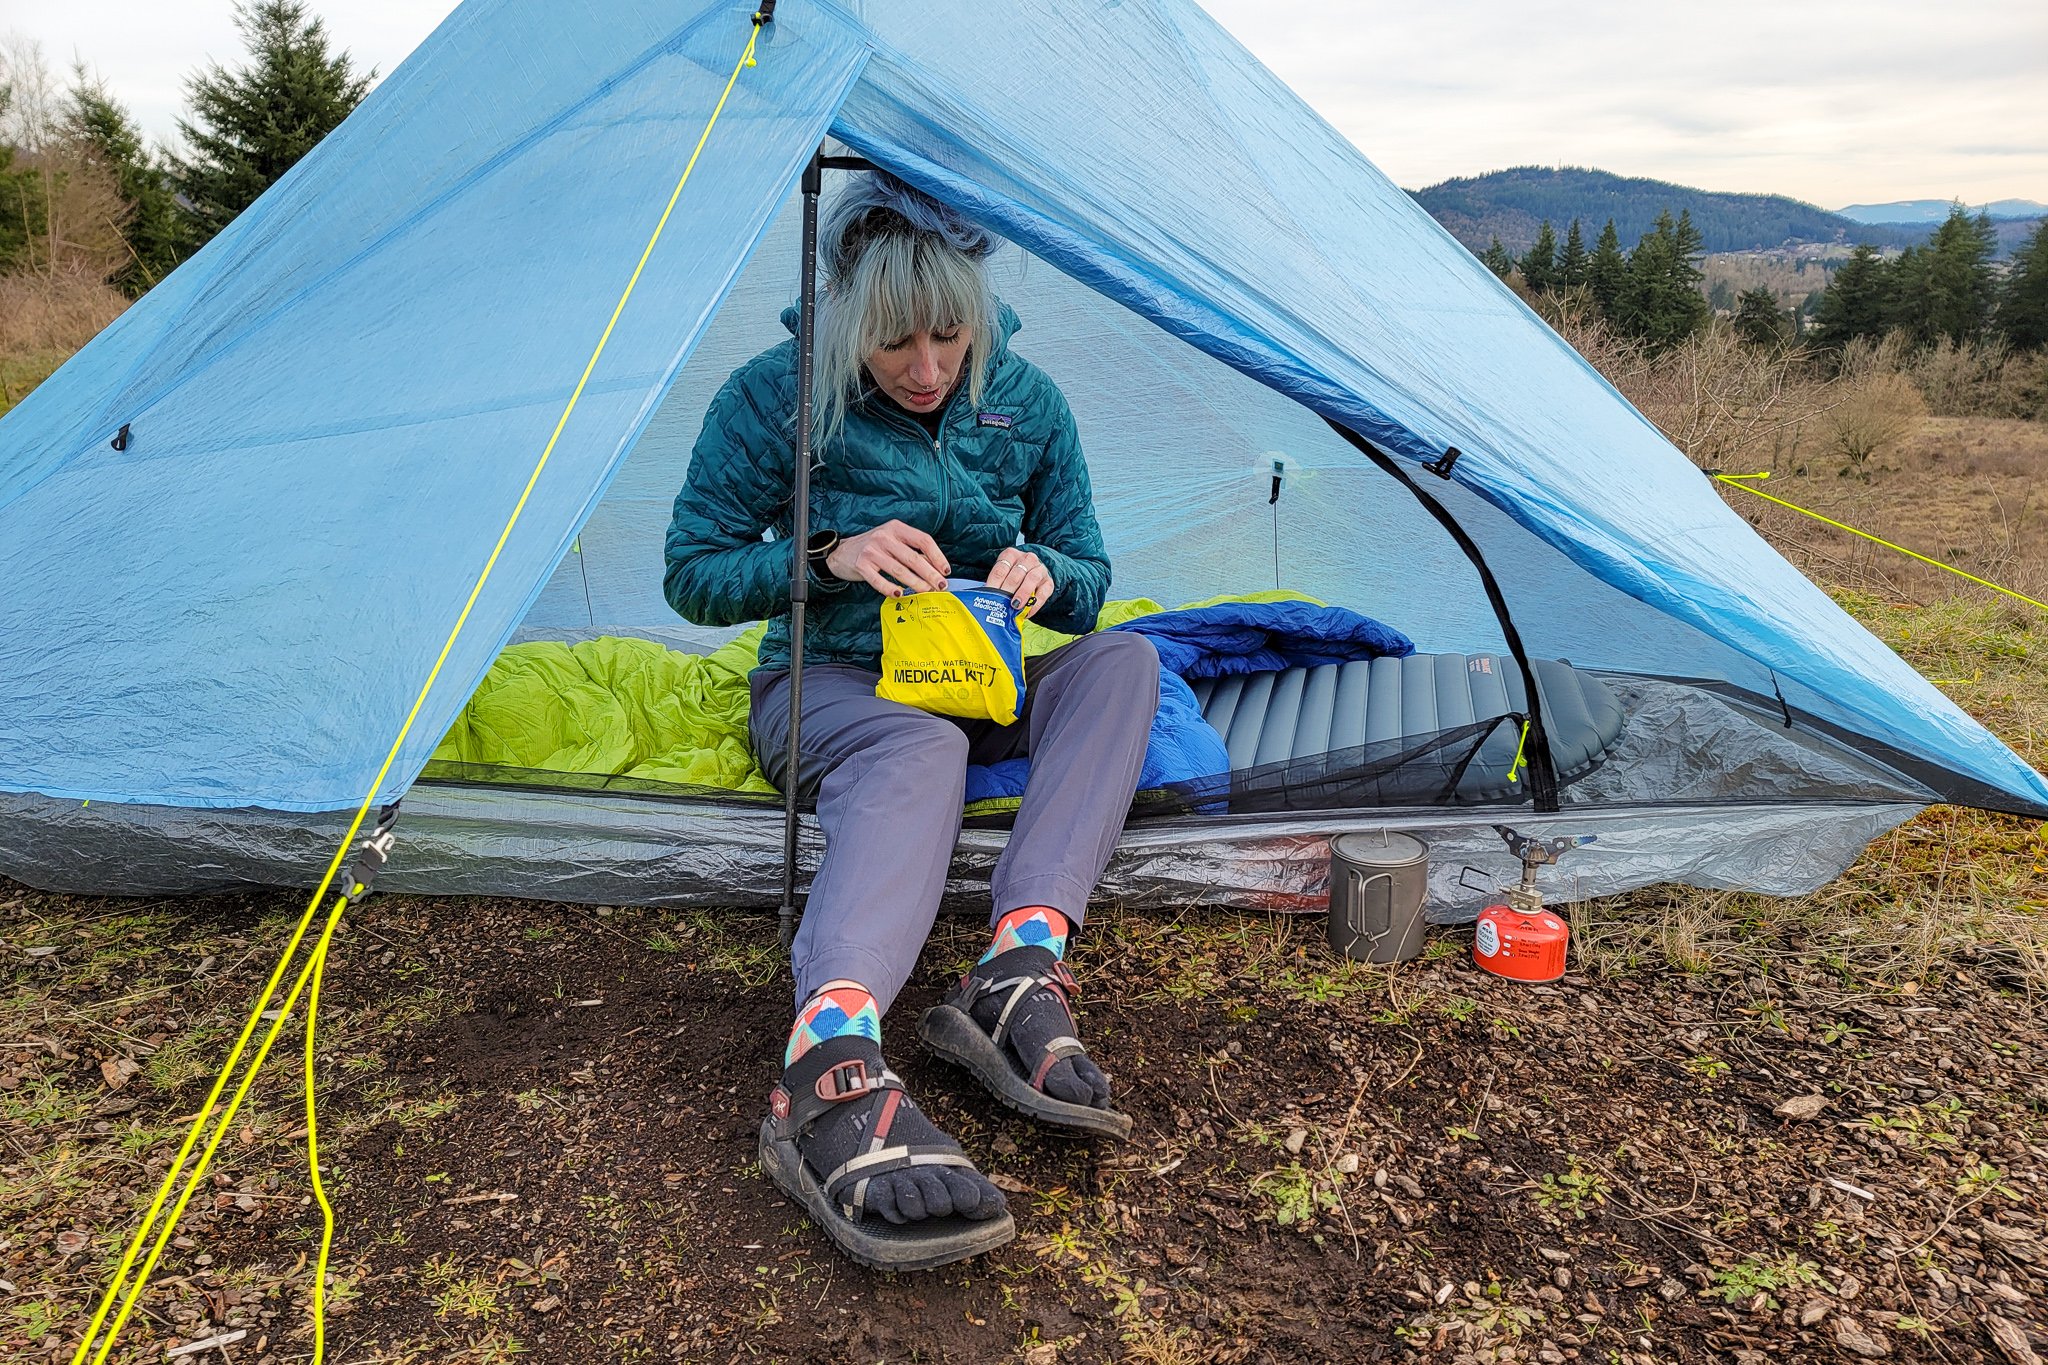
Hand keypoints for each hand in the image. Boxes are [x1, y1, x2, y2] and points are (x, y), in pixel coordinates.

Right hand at [827, 520, 949, 595]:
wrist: (841, 552)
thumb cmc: (873, 548)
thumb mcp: (893, 542)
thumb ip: (912, 551)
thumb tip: (935, 568)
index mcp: (896, 528)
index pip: (923, 540)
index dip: (937, 556)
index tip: (945, 570)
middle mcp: (884, 536)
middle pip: (913, 557)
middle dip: (930, 574)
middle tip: (940, 586)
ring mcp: (872, 551)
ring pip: (899, 570)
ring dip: (915, 583)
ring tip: (925, 591)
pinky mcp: (861, 565)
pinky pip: (879, 580)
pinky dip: (891, 589)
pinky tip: (900, 594)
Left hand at [986, 549, 1053, 618]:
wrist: (1033, 575)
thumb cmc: (1013, 577)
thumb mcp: (1003, 576)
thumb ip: (996, 584)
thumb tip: (986, 598)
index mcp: (1011, 555)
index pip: (1001, 568)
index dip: (995, 583)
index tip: (990, 595)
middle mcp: (1027, 559)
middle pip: (1016, 573)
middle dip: (1008, 589)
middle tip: (1002, 602)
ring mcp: (1040, 569)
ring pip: (1032, 578)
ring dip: (1023, 593)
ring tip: (1015, 606)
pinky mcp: (1049, 582)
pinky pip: (1043, 592)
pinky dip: (1035, 603)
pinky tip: (1027, 611)